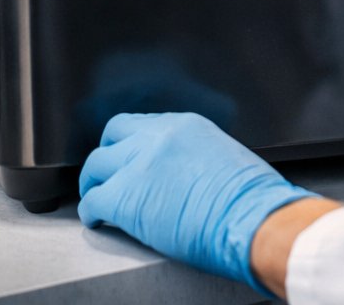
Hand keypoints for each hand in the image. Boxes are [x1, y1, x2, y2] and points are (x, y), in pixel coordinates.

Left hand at [78, 112, 317, 292]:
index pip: (145, 124)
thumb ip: (200, 155)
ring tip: (95, 194)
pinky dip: (91, 211)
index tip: (132, 154)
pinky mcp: (126, 197)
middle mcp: (157, 137)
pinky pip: (94, 200)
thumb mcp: (229, 156)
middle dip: (108, 153)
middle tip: (106, 171)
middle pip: (114, 135)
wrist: (251, 219)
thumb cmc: (253, 197)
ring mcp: (138, 164)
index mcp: (185, 126)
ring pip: (96, 165)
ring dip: (93, 181)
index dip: (134, 142)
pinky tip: (97, 219)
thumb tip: (191, 173)